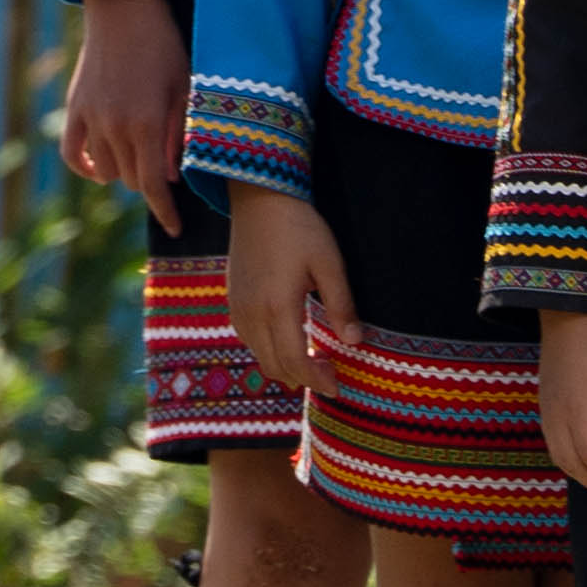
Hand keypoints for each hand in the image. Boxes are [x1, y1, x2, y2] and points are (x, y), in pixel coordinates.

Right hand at [62, 0, 190, 224]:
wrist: (125, 8)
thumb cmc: (166, 46)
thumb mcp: (185, 89)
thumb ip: (180, 136)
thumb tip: (172, 177)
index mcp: (147, 124)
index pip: (153, 187)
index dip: (166, 212)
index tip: (175, 228)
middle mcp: (114, 127)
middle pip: (131, 181)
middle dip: (151, 183)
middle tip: (167, 170)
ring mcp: (90, 118)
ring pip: (106, 171)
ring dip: (125, 172)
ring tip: (142, 158)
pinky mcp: (74, 108)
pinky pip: (73, 154)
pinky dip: (87, 167)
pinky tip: (102, 169)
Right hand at [227, 185, 355, 393]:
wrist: (259, 200)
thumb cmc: (299, 228)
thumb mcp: (329, 262)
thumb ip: (341, 304)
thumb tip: (354, 342)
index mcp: (278, 306)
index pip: (294, 362)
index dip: (315, 380)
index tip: (337, 386)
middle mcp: (252, 314)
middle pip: (275, 366)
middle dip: (302, 379)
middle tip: (330, 375)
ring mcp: (238, 308)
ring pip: (260, 356)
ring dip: (285, 367)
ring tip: (312, 361)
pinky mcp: (233, 301)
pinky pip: (249, 340)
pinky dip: (269, 351)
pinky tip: (289, 340)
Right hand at [537, 311, 586, 498]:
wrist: (566, 315)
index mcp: (577, 407)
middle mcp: (557, 414)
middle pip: (572, 462)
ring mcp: (547, 410)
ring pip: (558, 457)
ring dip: (580, 476)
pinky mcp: (544, 405)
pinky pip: (552, 444)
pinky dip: (567, 462)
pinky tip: (581, 463)